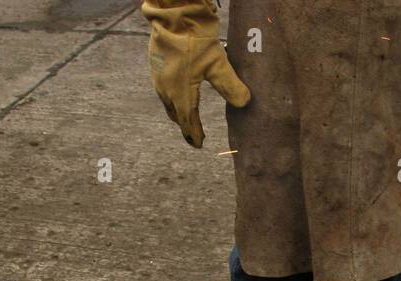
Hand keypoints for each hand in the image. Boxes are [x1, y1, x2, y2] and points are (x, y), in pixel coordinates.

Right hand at [143, 1, 249, 147]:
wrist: (174, 14)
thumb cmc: (195, 38)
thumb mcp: (218, 64)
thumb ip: (231, 86)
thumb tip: (244, 103)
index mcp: (179, 93)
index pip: (187, 121)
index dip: (193, 134)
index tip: (199, 145)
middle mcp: (165, 89)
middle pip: (176, 114)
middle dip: (186, 125)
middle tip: (195, 135)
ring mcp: (158, 77)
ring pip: (168, 102)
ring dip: (178, 112)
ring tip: (187, 117)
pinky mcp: (155, 65)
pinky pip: (164, 89)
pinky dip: (173, 97)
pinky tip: (178, 93)